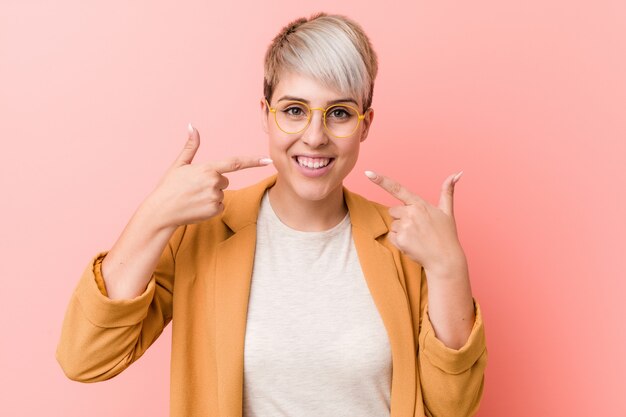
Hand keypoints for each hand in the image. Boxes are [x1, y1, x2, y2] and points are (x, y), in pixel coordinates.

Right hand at [145, 123, 272, 228]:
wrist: (162, 211)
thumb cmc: (169, 187)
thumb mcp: (179, 164)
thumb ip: (190, 146)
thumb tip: (192, 126)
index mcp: (207, 168)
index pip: (235, 163)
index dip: (254, 161)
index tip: (268, 160)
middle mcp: (214, 183)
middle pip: (225, 181)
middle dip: (213, 183)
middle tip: (195, 188)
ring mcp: (215, 197)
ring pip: (221, 194)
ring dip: (211, 196)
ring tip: (194, 198)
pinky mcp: (215, 210)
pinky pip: (219, 206)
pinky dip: (210, 207)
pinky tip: (197, 207)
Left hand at [365, 170, 466, 273]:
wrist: (445, 259)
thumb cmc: (446, 234)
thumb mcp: (447, 211)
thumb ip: (447, 191)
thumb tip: (457, 173)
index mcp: (419, 204)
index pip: (397, 189)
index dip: (381, 180)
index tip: (368, 173)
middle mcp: (411, 213)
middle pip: (393, 211)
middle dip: (401, 218)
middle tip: (417, 228)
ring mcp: (405, 227)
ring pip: (392, 225)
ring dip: (401, 231)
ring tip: (417, 237)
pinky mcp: (400, 239)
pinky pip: (391, 236)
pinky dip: (399, 241)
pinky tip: (412, 244)